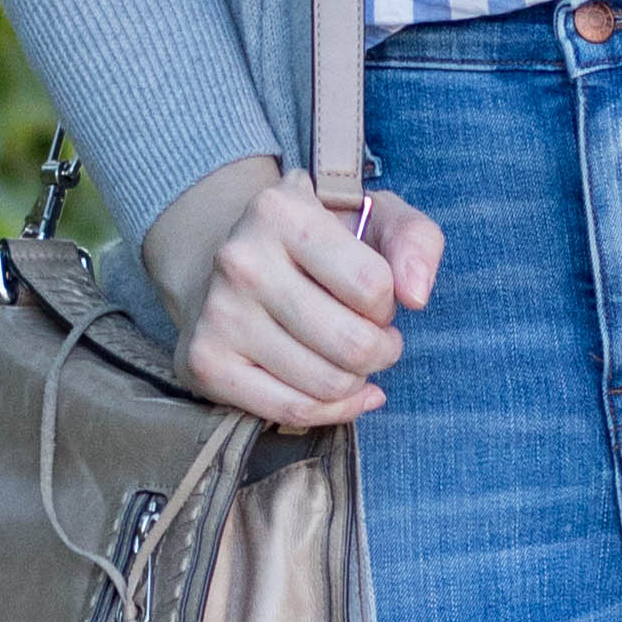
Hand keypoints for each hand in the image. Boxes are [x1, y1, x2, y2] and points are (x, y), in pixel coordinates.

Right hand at [145, 158, 443, 428]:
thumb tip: (416, 295)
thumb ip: (416, 240)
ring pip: (326, 384)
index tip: (374, 297)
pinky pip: (293, 411)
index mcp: (280, 211)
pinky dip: (333, 410)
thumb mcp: (375, 217)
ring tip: (349, 356)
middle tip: (373, 337)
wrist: (233, 264)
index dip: (388, 303)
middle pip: (352, 345)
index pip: (372, 286)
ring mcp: (218, 315)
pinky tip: (344, 392)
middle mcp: (240, 260)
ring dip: (357, 380)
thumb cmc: (321, 244)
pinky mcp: (205, 362)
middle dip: (381, 350)